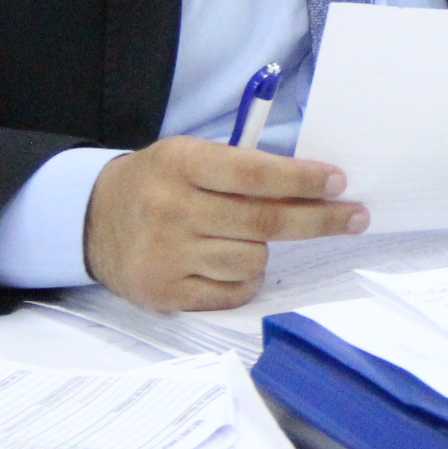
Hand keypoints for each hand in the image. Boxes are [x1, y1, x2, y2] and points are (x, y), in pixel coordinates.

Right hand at [84, 136, 367, 311]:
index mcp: (182, 163)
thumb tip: (313, 183)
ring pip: (252, 260)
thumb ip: (241, 167)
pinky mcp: (164, 292)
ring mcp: (167, 254)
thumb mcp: (190, 156)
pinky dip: (245, 281)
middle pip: (264, 220)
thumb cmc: (159, 183)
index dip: (301, 179)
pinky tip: (234, 265)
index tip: (338, 182)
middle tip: (356, 216)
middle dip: (319, 219)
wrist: (91, 220)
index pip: (254, 173)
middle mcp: (172, 209)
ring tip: (251, 239)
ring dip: (266, 251)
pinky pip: (232, 293)